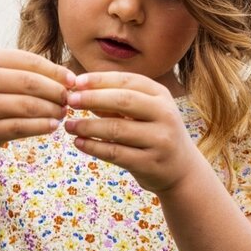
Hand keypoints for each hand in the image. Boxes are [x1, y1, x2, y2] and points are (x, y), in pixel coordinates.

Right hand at [0, 50, 74, 159]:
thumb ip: (25, 74)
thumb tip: (68, 78)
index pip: (30, 61)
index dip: (56, 71)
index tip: (74, 81)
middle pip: (31, 83)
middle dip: (56, 92)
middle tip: (70, 100)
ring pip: (27, 106)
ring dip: (51, 111)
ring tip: (63, 113)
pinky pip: (20, 127)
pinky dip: (41, 127)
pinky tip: (53, 126)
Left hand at [64, 72, 195, 193]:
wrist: (181, 170)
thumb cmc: (155, 135)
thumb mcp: (144, 113)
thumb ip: (117, 102)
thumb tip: (81, 90)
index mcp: (161, 96)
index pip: (127, 81)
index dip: (100, 80)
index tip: (76, 82)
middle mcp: (164, 115)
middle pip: (123, 101)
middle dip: (92, 99)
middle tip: (69, 101)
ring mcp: (159, 140)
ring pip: (116, 129)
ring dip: (88, 126)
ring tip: (69, 125)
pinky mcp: (150, 163)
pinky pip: (115, 153)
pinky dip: (94, 147)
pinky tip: (79, 143)